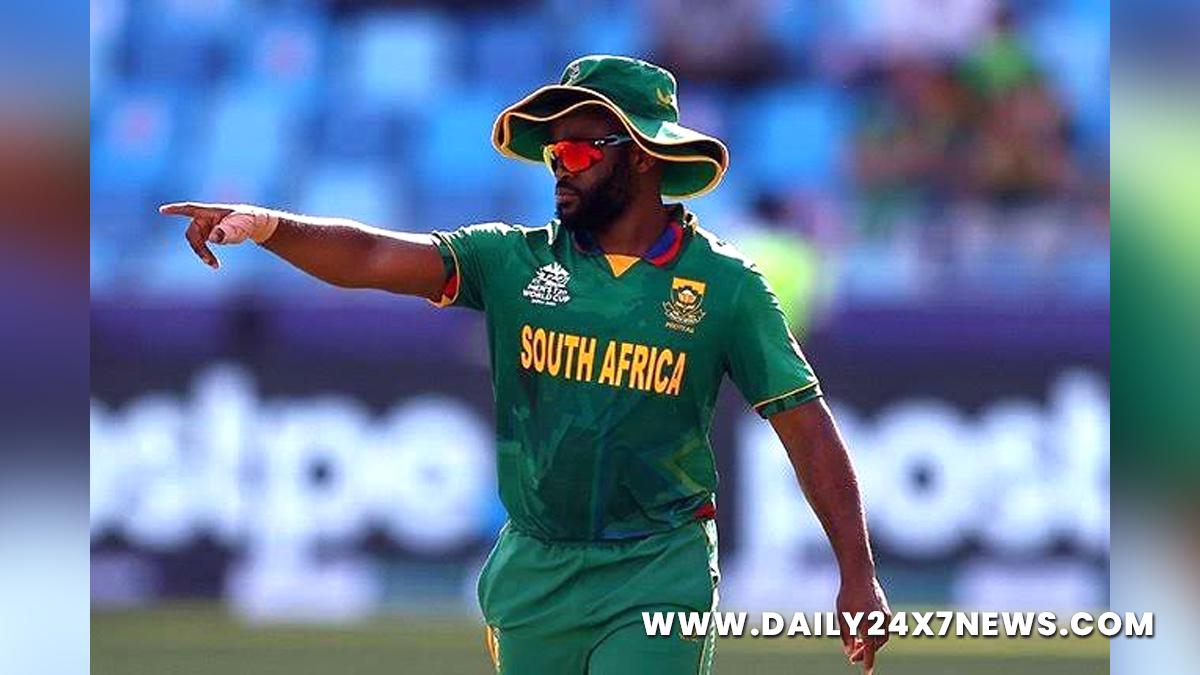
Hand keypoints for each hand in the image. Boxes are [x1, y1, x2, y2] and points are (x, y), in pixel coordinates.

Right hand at [159, 201, 278, 268]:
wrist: (251, 224)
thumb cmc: (245, 220)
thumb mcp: (239, 225)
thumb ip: (227, 230)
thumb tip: (213, 238)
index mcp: (209, 211)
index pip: (189, 209)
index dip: (175, 210)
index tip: (162, 210)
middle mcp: (203, 218)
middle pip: (192, 233)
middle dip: (199, 248)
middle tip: (210, 262)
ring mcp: (204, 227)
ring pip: (196, 242)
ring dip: (203, 253)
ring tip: (215, 265)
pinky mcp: (207, 235)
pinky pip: (201, 247)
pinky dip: (206, 255)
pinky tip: (215, 264)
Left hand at [837, 576, 890, 674]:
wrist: (860, 575)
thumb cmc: (848, 595)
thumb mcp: (842, 616)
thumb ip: (846, 636)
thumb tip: (849, 652)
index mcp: (868, 624)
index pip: (870, 649)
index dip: (867, 661)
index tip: (867, 673)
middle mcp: (880, 621)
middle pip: (876, 645)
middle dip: (866, 652)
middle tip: (853, 657)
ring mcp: (885, 616)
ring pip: (882, 637)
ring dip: (871, 644)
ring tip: (858, 645)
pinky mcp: (886, 611)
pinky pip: (883, 628)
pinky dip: (875, 634)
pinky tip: (863, 633)